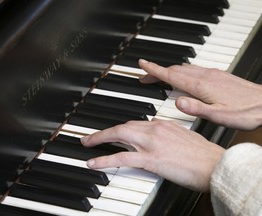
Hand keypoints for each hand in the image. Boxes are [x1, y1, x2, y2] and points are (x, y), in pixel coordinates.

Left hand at [81, 119, 224, 191]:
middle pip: (124, 126)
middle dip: (105, 131)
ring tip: (87, 143)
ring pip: (119, 136)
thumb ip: (168, 135)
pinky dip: (105, 159)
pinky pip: (122, 157)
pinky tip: (93, 162)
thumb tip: (158, 140)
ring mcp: (151, 143)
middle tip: (92, 137)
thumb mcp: (184, 138)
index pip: (137, 123)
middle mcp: (155, 129)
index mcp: (163, 124)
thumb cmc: (203, 154)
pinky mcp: (150, 159)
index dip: (122, 129)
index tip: (115, 132)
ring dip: (100, 139)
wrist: (215, 164)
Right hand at [139, 60, 261, 129]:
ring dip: (169, 71)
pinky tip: (183, 77)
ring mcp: (212, 74)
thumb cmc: (245, 112)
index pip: (172, 75)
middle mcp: (205, 76)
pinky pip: (193, 69)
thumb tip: (177, 102)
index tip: (142, 65)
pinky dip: (182, 71)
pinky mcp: (217, 75)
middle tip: (146, 77)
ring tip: (160, 77)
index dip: (155, 70)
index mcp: (201, 86)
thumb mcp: (219, 116)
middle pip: (175, 70)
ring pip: (184, 68)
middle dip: (158, 72)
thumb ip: (196, 109)